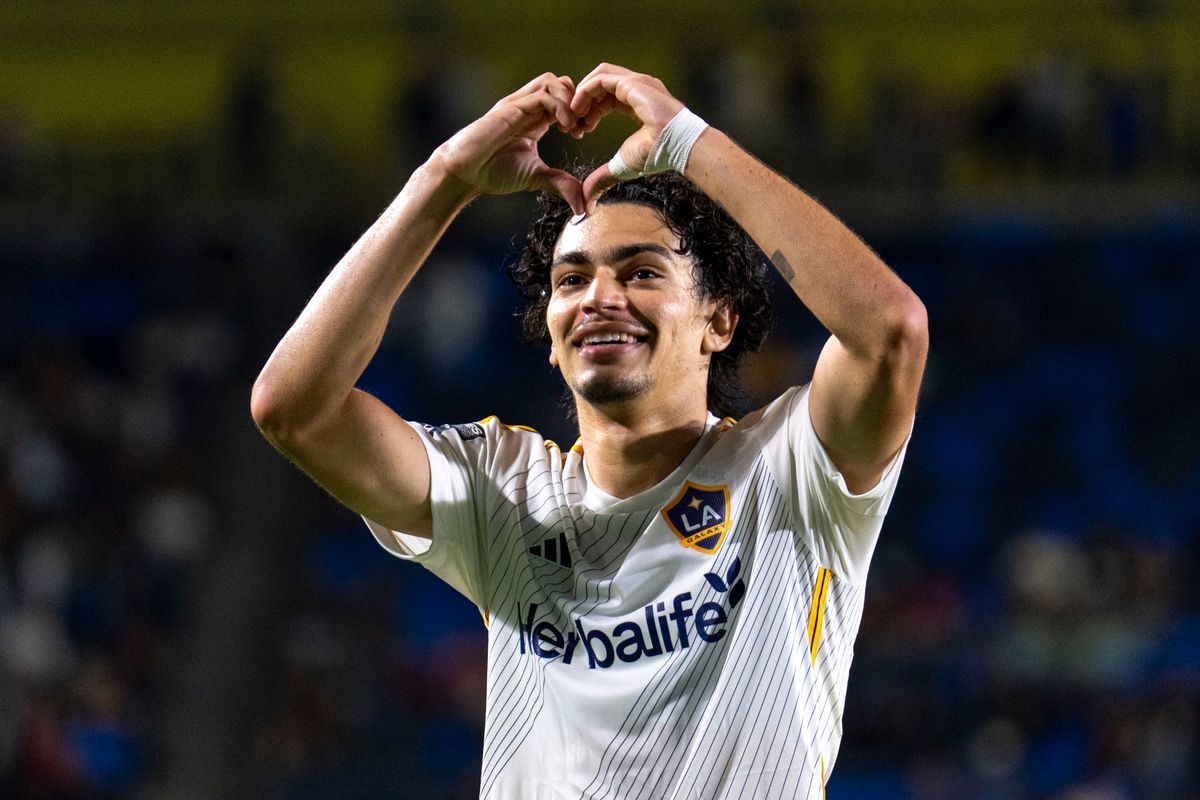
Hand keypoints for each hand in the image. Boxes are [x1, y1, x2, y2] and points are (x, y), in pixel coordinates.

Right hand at [433, 73, 585, 214]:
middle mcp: (527, 107)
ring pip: (552, 81)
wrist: (464, 173)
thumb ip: (559, 184)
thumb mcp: (535, 177)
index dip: (579, 112)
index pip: (564, 99)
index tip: (584, 133)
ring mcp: (518, 105)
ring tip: (574, 126)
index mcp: (535, 119)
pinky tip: (566, 128)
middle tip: (583, 126)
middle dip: (578, 101)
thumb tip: (581, 204)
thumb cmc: (493, 172)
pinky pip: (541, 95)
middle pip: (561, 83)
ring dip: (570, 100)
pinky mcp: (510, 108)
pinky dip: (560, 107)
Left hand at [569, 64, 685, 208]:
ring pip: (600, 76)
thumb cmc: (657, 155)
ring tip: (572, 114)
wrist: (677, 147)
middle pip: (602, 85)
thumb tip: (587, 200)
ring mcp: (637, 82)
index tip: (580, 130)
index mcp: (638, 102)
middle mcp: (638, 88)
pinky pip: (601, 79)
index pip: (607, 98)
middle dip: (584, 102)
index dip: (590, 112)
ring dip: (582, 94)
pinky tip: (577, 109)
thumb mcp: (622, 166)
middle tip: (573, 123)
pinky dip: (585, 91)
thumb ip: (602, 178)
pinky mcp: (632, 83)